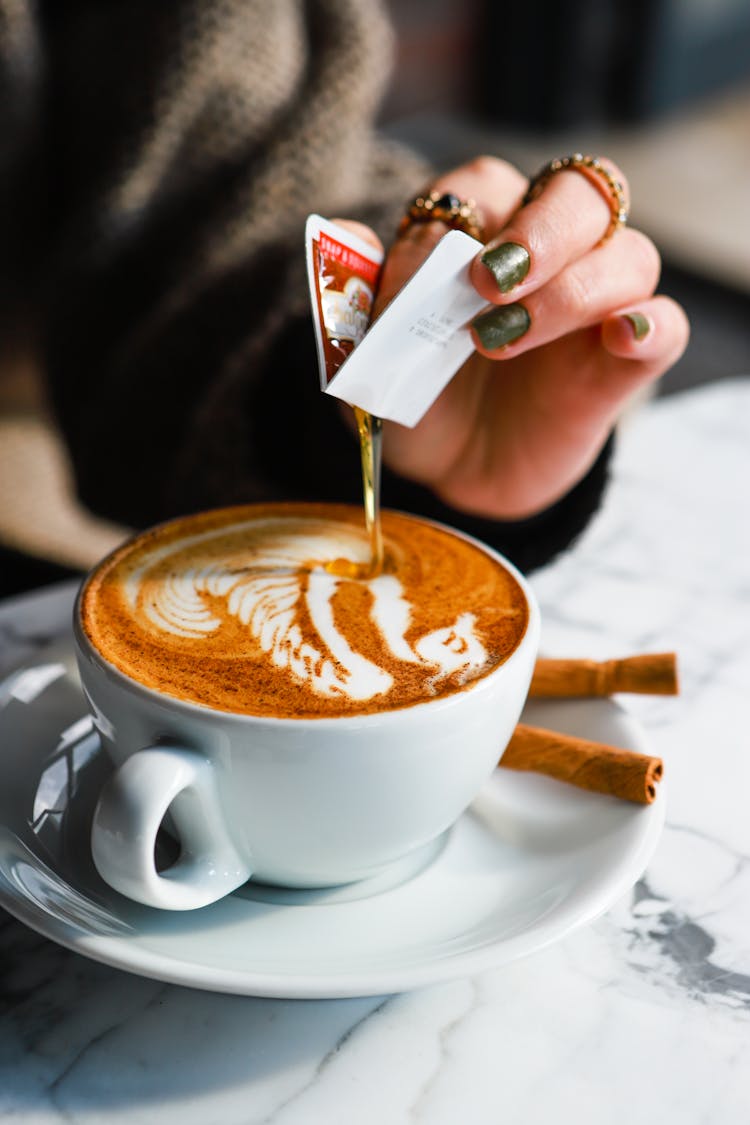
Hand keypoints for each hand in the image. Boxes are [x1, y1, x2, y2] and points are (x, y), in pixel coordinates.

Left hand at [341, 155, 688, 518]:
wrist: (447, 470)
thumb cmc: (414, 393)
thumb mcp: (368, 353)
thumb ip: (357, 296)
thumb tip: (339, 236)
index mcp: (483, 230)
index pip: (486, 186)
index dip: (460, 219)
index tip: (428, 276)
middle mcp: (550, 252)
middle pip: (579, 193)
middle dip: (538, 231)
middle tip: (488, 284)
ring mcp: (595, 305)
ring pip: (628, 255)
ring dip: (572, 290)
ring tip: (505, 341)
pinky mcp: (621, 362)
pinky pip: (664, 326)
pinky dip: (651, 325)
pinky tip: (622, 338)